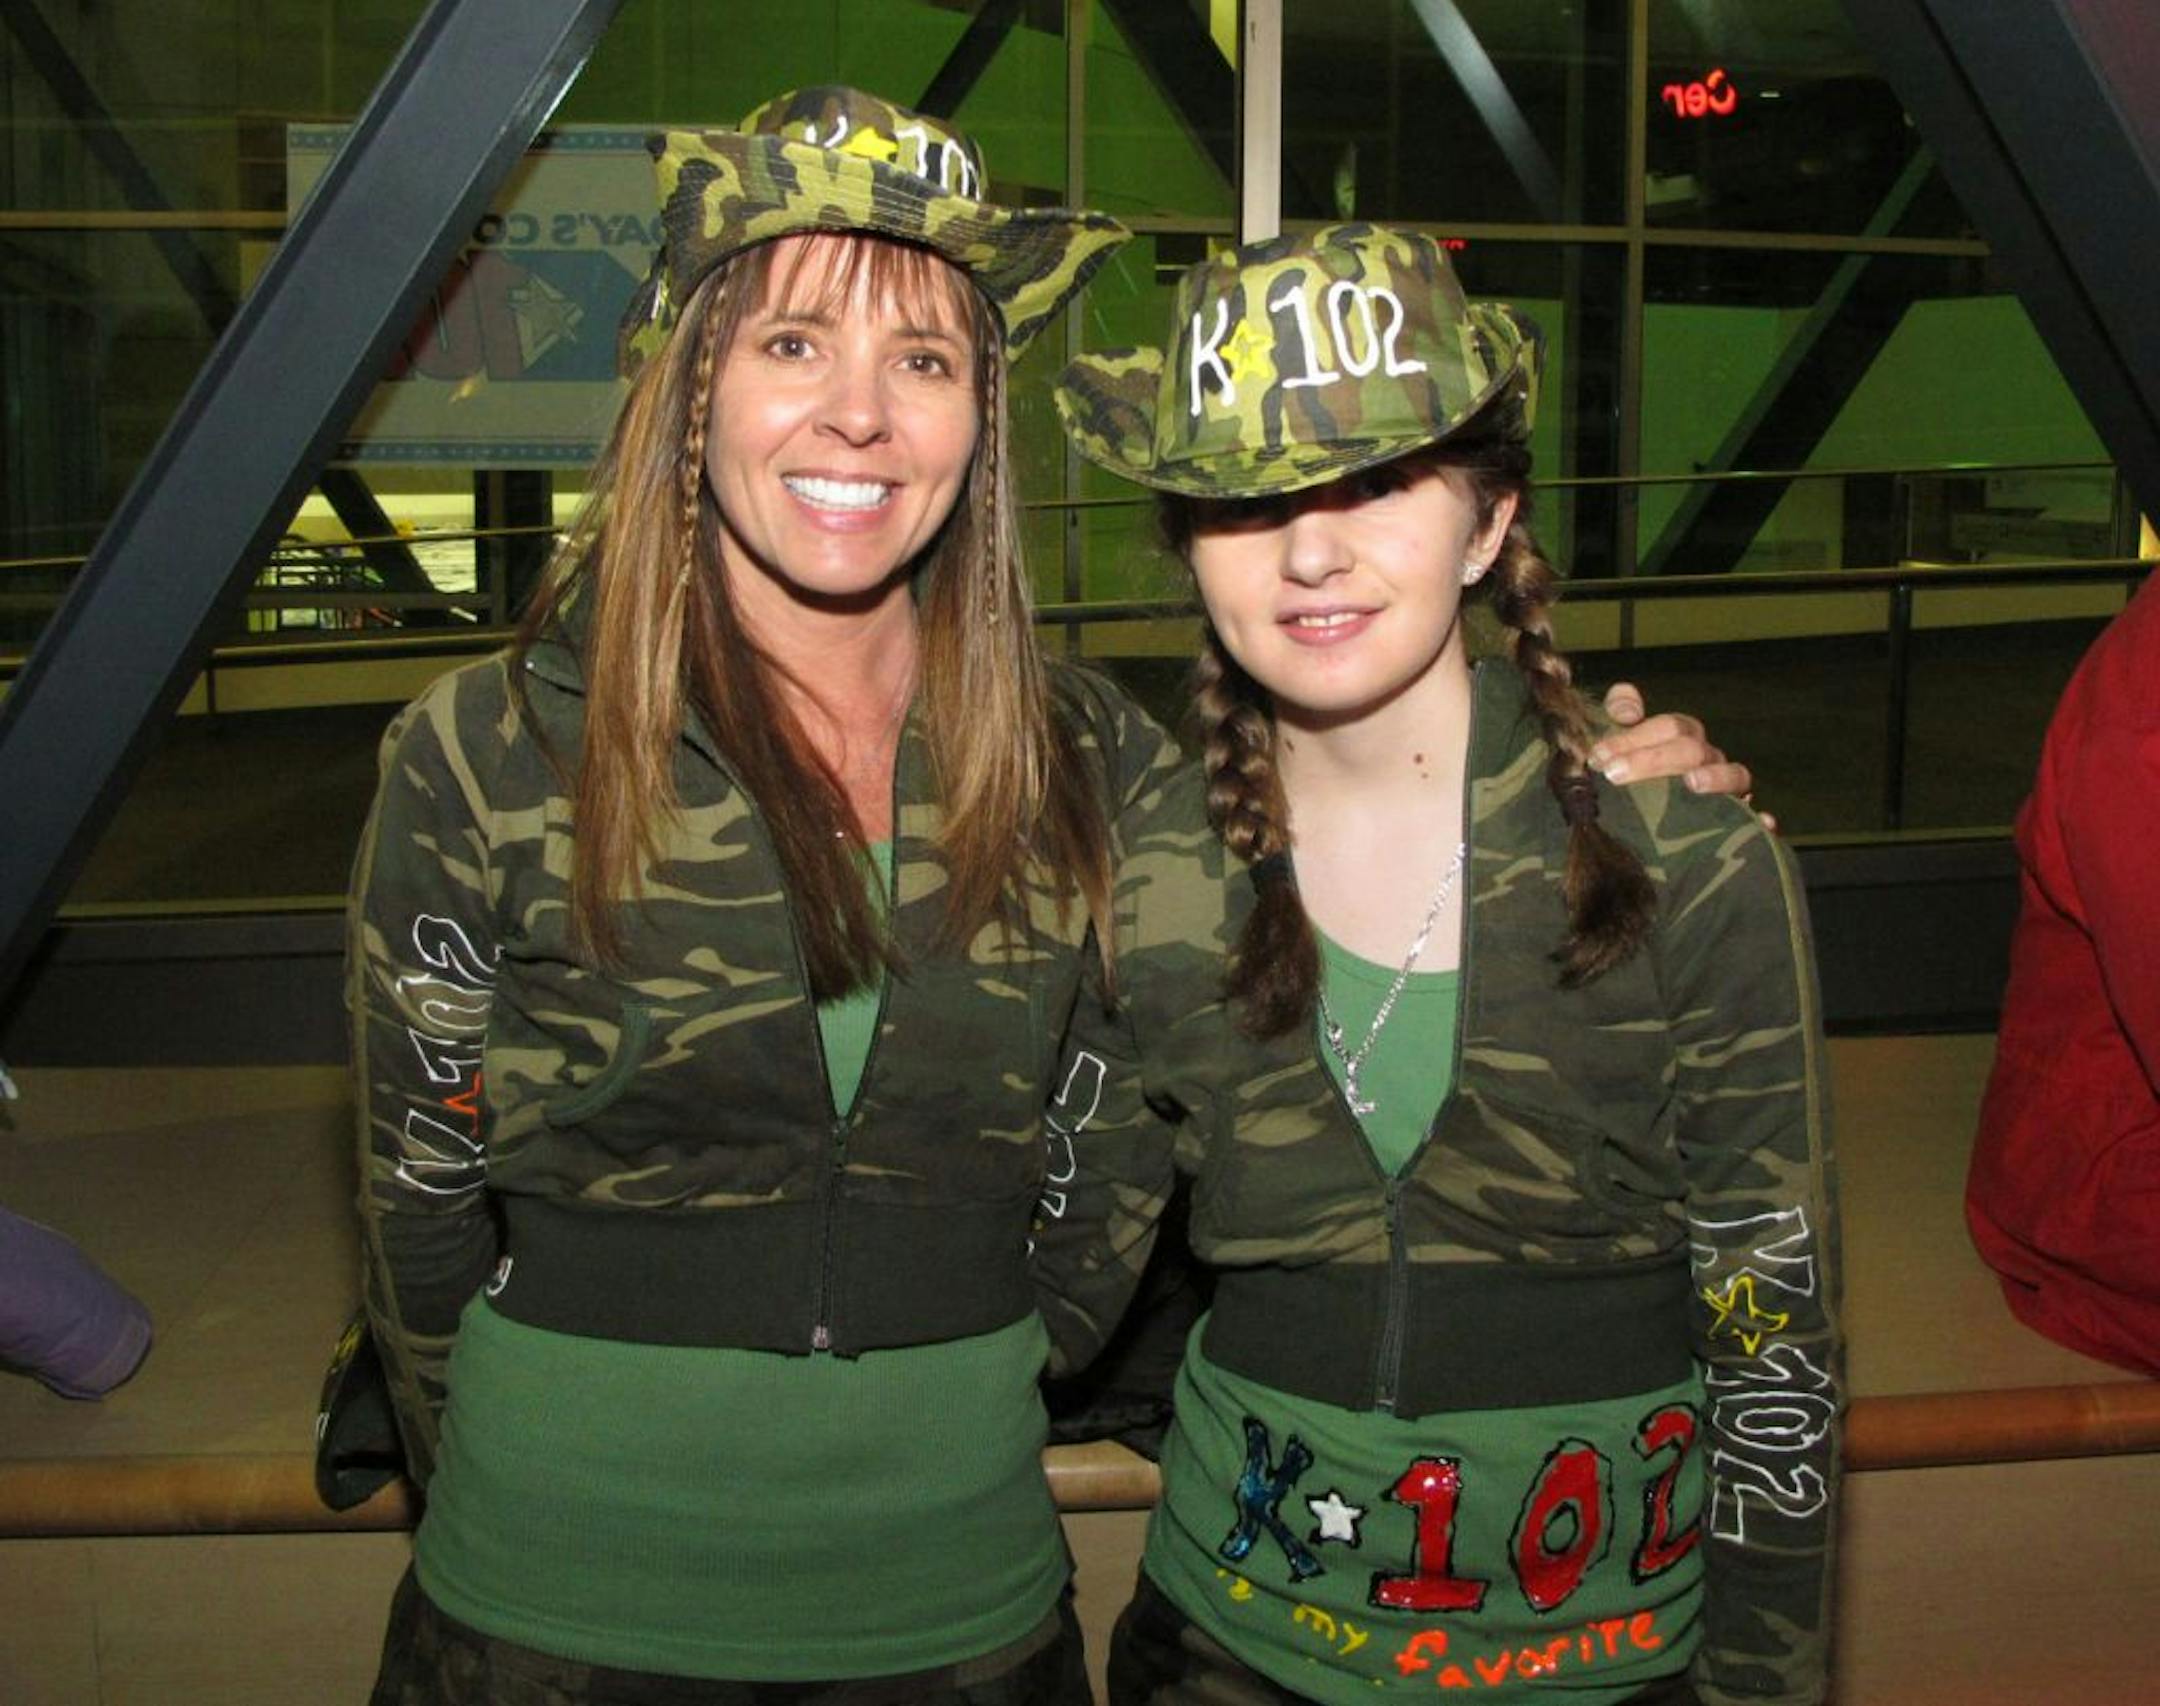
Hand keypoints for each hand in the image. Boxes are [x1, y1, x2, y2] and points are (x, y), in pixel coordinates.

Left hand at [1592, 682, 1775, 832]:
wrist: (1646, 830)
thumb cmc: (1632, 778)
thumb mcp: (1620, 746)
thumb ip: (1619, 712)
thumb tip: (1629, 707)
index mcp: (1683, 739)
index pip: (1668, 726)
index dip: (1634, 736)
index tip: (1599, 756)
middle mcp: (1708, 761)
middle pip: (1691, 750)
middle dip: (1651, 759)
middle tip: (1613, 774)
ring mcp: (1727, 790)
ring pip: (1734, 776)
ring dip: (1716, 777)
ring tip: (1692, 783)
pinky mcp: (1740, 823)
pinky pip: (1757, 820)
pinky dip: (1761, 820)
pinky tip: (1762, 821)